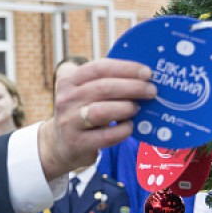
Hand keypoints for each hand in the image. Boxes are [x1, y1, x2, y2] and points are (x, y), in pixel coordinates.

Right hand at [38, 58, 155, 179]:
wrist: (60, 144)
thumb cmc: (81, 112)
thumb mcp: (83, 92)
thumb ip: (105, 81)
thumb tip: (142, 76)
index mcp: (68, 80)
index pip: (99, 68)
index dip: (126, 68)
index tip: (147, 72)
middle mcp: (66, 99)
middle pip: (103, 88)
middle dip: (133, 88)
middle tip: (151, 91)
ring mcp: (70, 121)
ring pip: (101, 111)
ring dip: (126, 108)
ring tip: (137, 108)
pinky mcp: (77, 143)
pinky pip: (105, 136)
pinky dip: (122, 130)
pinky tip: (130, 127)